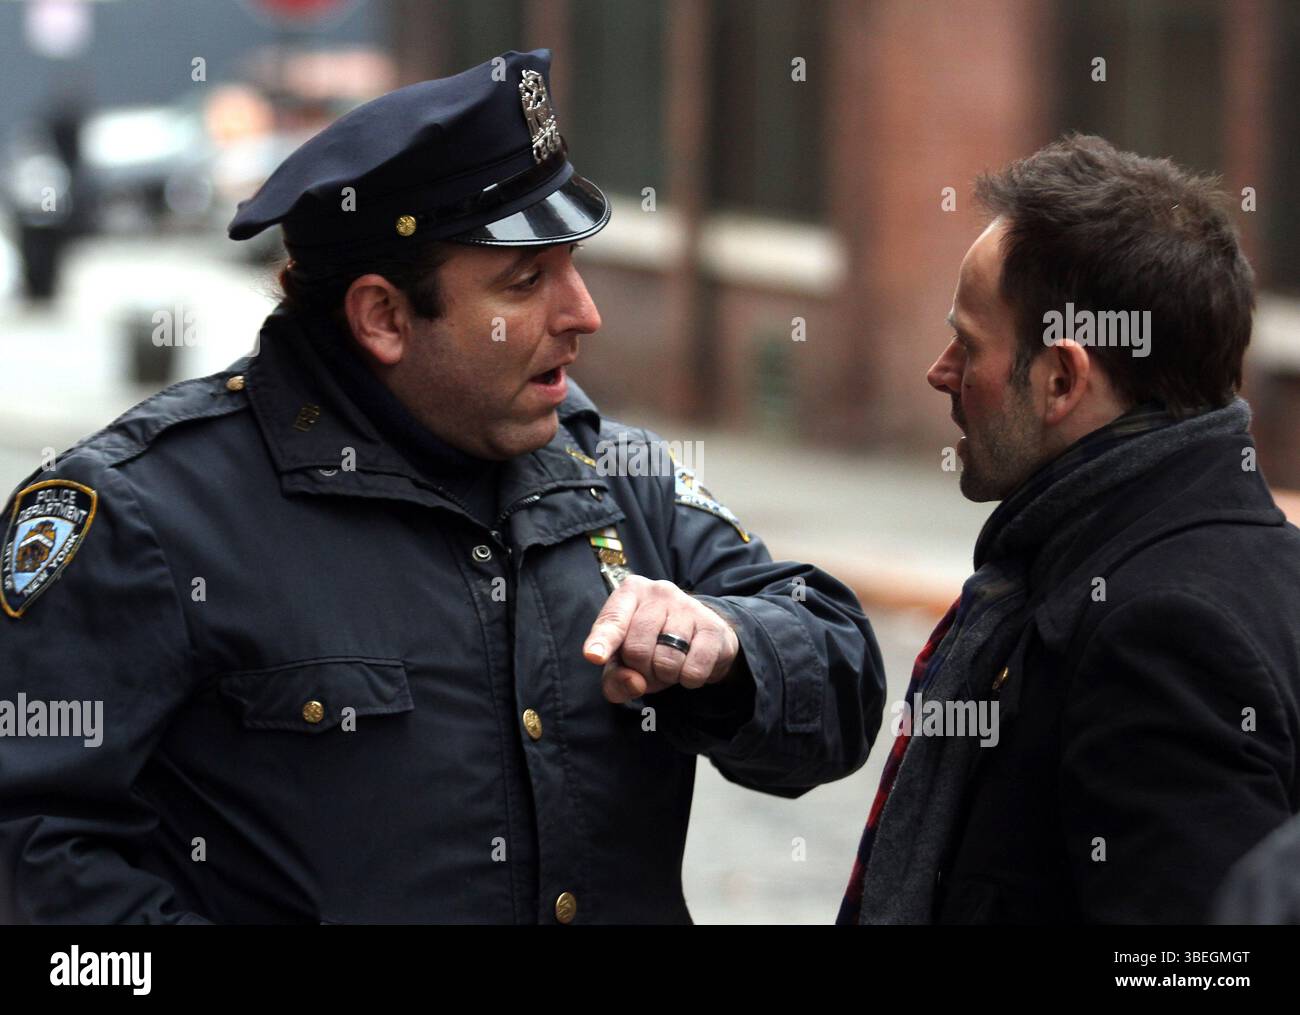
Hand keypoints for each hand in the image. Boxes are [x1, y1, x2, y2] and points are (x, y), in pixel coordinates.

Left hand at [583, 576, 740, 703]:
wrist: (702, 636)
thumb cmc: (652, 645)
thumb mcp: (624, 661)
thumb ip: (616, 678)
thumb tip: (635, 683)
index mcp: (630, 592)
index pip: (612, 620)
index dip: (603, 641)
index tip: (594, 656)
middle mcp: (659, 591)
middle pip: (637, 649)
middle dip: (641, 670)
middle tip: (651, 665)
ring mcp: (688, 606)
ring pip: (666, 661)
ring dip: (666, 676)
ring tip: (671, 663)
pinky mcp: (714, 627)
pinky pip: (693, 670)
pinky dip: (689, 679)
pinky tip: (691, 665)